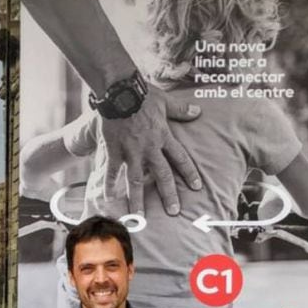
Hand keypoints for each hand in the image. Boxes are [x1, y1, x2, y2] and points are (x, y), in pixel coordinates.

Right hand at [98, 88, 202, 215]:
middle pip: (162, 175)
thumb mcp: (166, 101)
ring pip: (136, 180)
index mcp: (164, 136)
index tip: (196, 188)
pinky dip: (109, 184)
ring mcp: (131, 151)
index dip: (189, 173)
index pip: (181, 158)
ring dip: (138, 200)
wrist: (120, 90)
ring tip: (139, 217)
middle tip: (173, 213)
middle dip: (168, 195)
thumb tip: (198, 112)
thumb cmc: (143, 93)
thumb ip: (181, 110)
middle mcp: (149, 148)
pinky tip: (108, 198)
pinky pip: (112, 170)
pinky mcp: (114, 150)